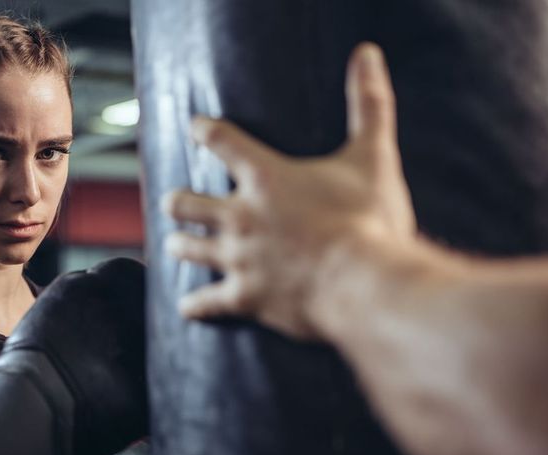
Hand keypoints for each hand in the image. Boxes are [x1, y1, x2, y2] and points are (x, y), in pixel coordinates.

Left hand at [162, 43, 415, 339]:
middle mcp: (240, 216)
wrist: (366, 283)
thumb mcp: (372, 156)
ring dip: (180, 243)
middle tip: (176, 201)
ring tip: (175, 243)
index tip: (195, 127)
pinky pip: (206, 302)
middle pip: (185, 203)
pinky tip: (187, 307)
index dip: (204, 131)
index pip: (221, 141)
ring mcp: (237, 259)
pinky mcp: (244, 297)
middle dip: (178, 201)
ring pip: (187, 247)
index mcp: (265, 177)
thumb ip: (368, 103)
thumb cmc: (370, 220)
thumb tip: (368, 54)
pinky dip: (195, 305)